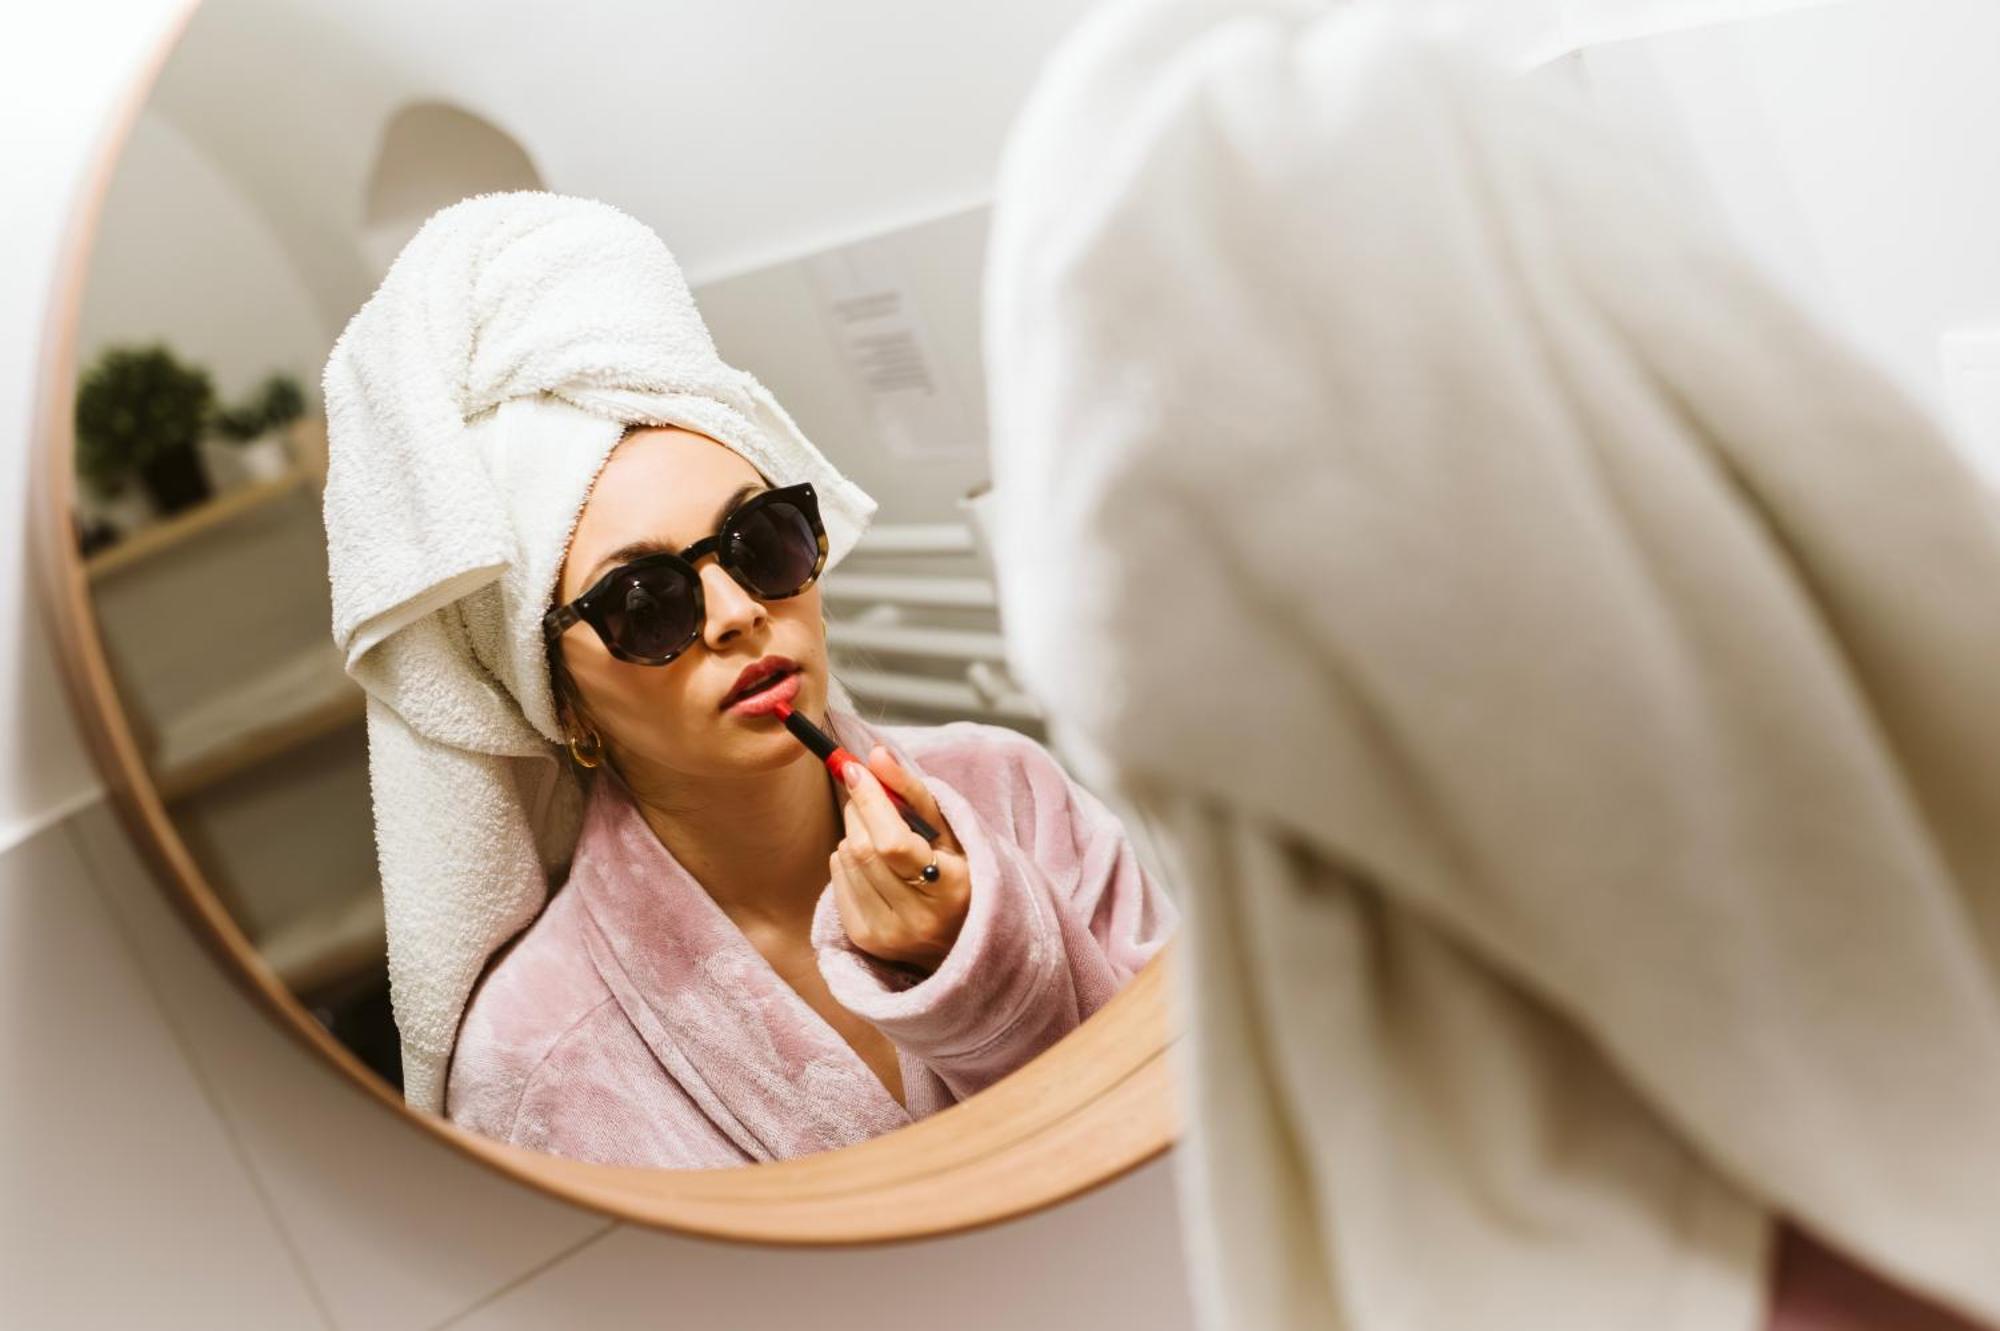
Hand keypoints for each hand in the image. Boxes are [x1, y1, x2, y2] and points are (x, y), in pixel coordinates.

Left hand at [829, 746, 969, 974]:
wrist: (959, 937)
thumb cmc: (958, 872)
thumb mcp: (948, 829)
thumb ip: (912, 790)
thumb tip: (875, 755)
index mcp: (951, 889)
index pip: (893, 842)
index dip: (870, 803)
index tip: (855, 769)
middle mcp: (918, 919)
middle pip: (863, 849)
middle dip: (858, 810)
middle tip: (868, 795)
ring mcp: (889, 934)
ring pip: (846, 862)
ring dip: (853, 834)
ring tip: (878, 835)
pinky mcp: (865, 941)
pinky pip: (836, 882)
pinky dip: (846, 860)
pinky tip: (870, 863)